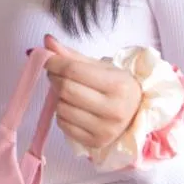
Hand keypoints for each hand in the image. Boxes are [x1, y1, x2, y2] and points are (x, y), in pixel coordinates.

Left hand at [43, 35, 141, 150]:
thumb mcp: (101, 68)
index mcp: (118, 85)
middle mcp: (114, 110)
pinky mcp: (94, 142)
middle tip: (56, 74)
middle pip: (66, 89)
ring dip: (59, 98)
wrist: (136, 115)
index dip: (54, 62)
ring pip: (61, 108)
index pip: (73, 70)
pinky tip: (74, 109)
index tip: (47, 58)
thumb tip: (46, 40)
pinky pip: (62, 124)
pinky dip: (62, 114)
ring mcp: (105, 130)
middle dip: (55, 78)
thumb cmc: (117, 87)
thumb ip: (72, 55)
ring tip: (69, 93)